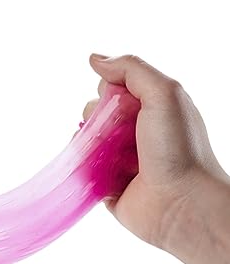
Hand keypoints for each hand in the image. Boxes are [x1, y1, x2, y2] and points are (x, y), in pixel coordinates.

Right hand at [84, 54, 228, 250]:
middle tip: (113, 133)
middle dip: (95, 118)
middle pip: (95, 113)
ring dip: (86, 142)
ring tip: (102, 153)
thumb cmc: (178, 148)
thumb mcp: (163, 94)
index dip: (108, 90)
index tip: (119, 103)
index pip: (113, 88)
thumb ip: (131, 69)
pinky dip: (82, 166)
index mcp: (151, 108)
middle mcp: (135, 132)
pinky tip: (92, 168)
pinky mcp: (107, 184)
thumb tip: (95, 59)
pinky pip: (83, 169)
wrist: (182, 204)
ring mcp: (120, 159)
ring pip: (86, 141)